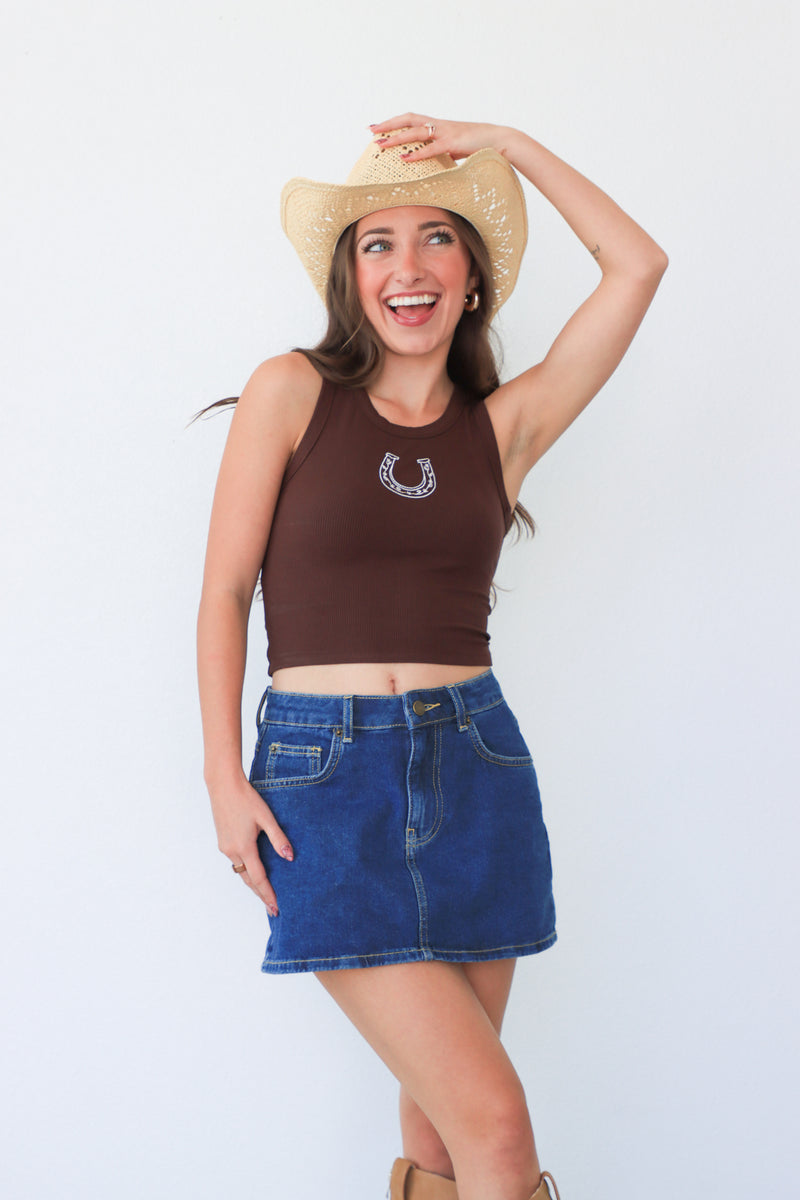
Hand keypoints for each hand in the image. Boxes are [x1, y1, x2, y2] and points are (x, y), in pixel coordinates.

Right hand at [207, 774, 293, 914]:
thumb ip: (278, 839)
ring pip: (240, 871)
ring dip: (252, 883)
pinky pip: (235, 862)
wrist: (223, 785)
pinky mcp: (223, 840)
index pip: (259, 879)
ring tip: (265, 893)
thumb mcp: (266, 818)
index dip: (268, 894)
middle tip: (272, 909)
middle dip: (261, 894)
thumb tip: (290, 858)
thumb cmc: (246, 798)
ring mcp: (225, 846)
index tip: (276, 908)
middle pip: (248, 880)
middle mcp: (232, 851)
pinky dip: (245, 870)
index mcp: (244, 847)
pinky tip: (253, 870)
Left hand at [368, 113, 513, 162]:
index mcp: (440, 126)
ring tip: (380, 145)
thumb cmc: (481, 146)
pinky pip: (431, 148)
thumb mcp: (458, 149)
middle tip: (371, 130)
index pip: (412, 120)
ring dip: (396, 138)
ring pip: (415, 132)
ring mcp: (446, 132)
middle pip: (408, 120)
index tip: (378, 127)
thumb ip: (444, 153)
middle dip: (389, 125)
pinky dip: (416, 154)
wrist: (502, 140)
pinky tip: (404, 159)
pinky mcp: (454, 143)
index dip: (395, 122)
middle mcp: (440, 125)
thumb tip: (433, 165)